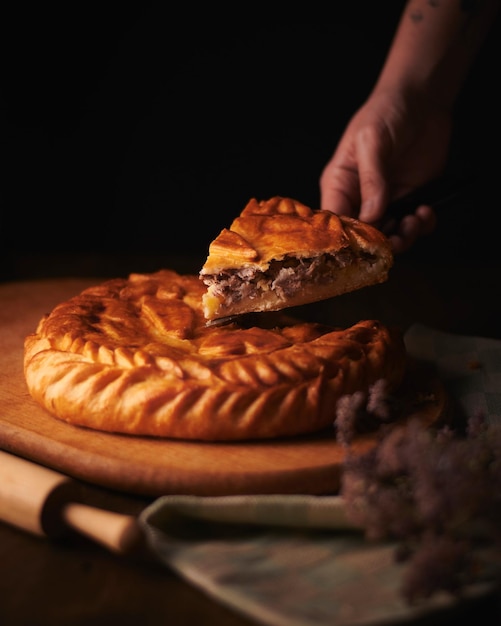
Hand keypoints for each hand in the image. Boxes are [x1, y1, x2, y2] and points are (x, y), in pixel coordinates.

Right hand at [319, 88, 450, 252]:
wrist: (422, 100)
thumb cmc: (385, 112)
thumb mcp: (371, 141)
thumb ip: (371, 180)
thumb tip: (372, 216)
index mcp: (339, 186)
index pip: (336, 223)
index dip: (349, 239)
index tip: (367, 244)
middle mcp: (360, 199)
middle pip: (362, 237)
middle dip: (380, 243)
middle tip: (398, 236)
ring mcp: (386, 202)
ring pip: (389, 237)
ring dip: (403, 237)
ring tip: (414, 220)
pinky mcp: (409, 200)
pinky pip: (413, 226)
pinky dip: (422, 226)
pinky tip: (425, 211)